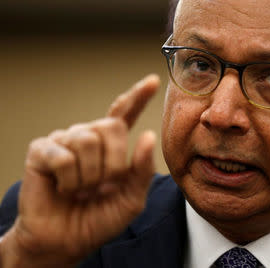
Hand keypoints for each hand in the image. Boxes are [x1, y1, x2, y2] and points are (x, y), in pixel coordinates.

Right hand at [0, 75, 159, 267]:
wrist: (67, 240)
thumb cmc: (99, 217)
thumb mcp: (131, 199)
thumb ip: (143, 170)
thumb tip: (149, 136)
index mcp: (111, 145)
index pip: (125, 113)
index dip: (138, 96)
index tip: (152, 80)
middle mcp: (89, 136)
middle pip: (111, 127)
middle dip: (114, 162)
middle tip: (102, 185)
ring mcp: (65, 140)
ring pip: (87, 141)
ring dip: (90, 176)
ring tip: (81, 189)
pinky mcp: (42, 150)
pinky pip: (63, 156)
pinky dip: (68, 180)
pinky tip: (63, 188)